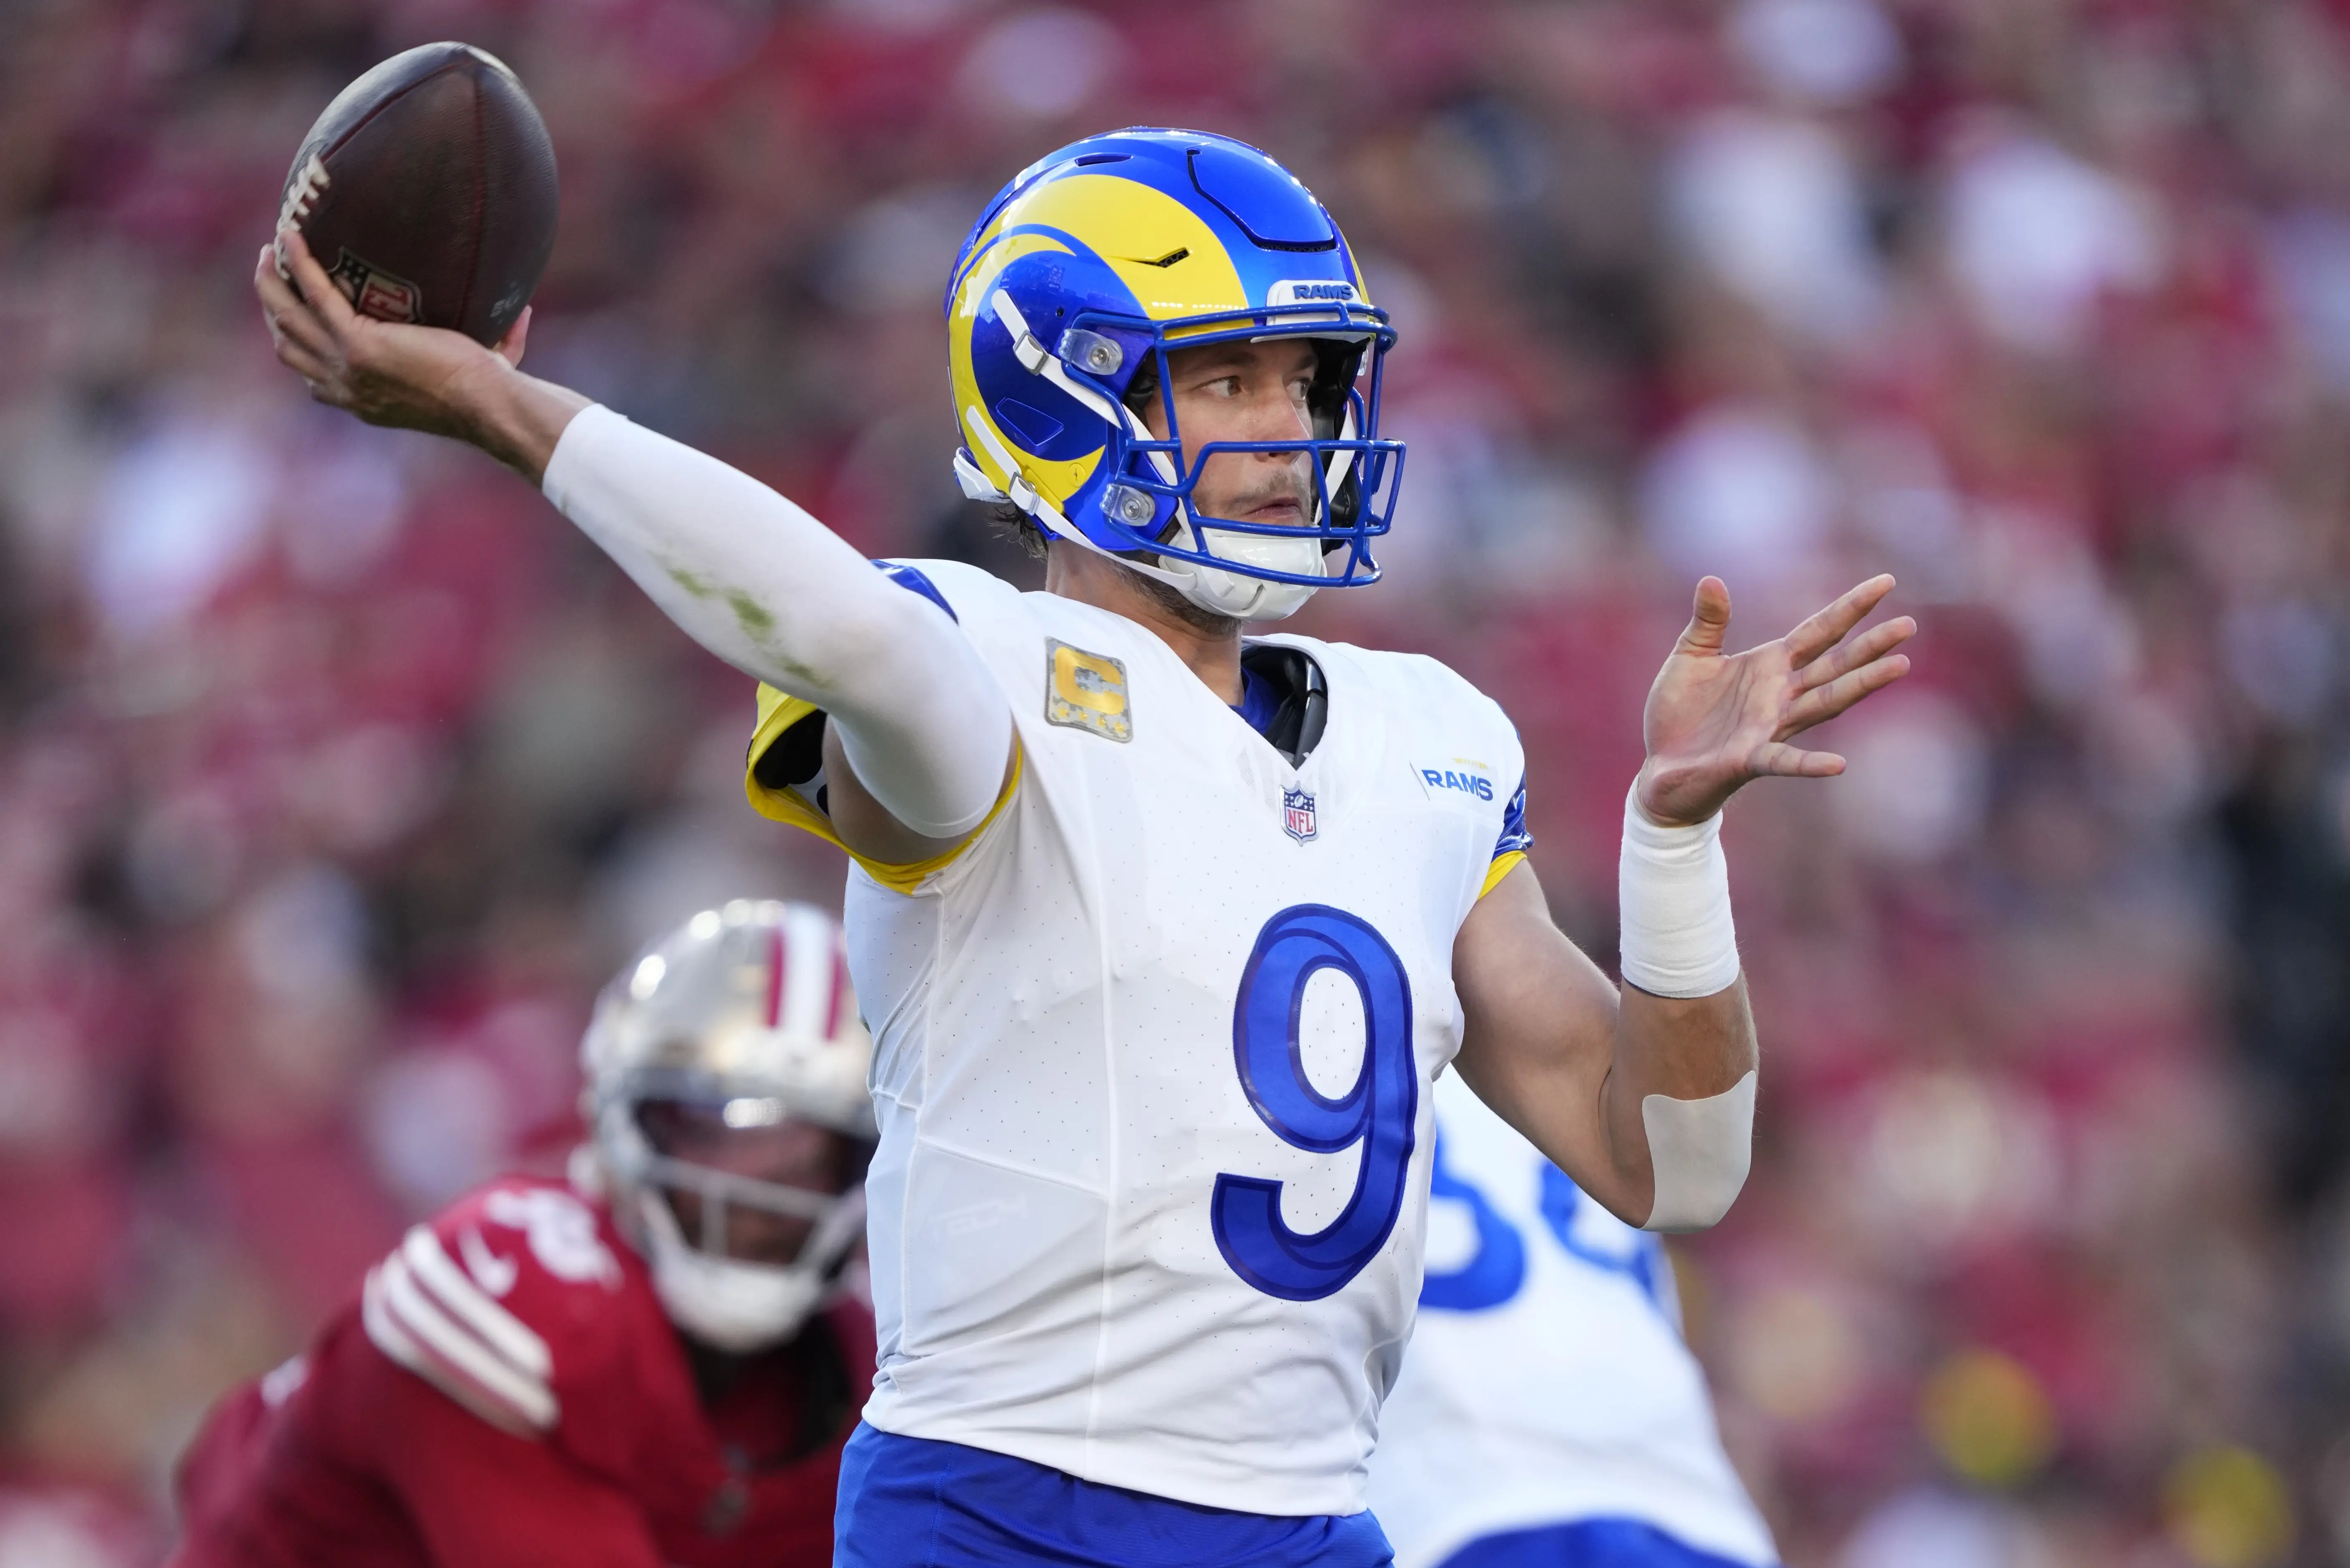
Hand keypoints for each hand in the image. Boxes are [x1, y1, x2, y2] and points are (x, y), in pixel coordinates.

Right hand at [253, 228, 547, 463]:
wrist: (489, 404)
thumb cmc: (493, 391)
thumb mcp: (476, 373)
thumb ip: (494, 346)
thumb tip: (524, 312)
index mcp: (362, 399)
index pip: (311, 372)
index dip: (295, 340)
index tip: (292, 311)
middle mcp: (345, 387)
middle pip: (288, 345)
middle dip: (273, 307)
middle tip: (270, 272)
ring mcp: (347, 366)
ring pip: (288, 319)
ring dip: (272, 283)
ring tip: (270, 251)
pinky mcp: (358, 343)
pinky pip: (316, 295)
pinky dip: (300, 263)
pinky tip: (292, 236)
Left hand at [1636, 574, 1914, 826]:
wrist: (1658, 767)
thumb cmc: (1678, 712)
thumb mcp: (1691, 656)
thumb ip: (1708, 622)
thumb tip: (1711, 579)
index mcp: (1770, 666)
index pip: (1820, 631)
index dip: (1850, 607)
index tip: (1886, 582)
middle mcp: (1780, 695)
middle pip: (1835, 665)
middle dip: (1870, 646)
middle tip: (1908, 624)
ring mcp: (1770, 728)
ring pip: (1825, 703)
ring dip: (1861, 686)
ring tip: (1899, 666)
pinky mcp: (1749, 759)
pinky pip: (1784, 762)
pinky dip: (1809, 764)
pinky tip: (1837, 765)